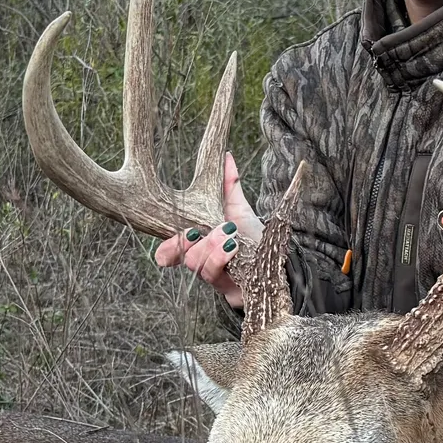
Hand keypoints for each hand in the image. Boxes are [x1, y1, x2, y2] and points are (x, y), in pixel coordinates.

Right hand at [152, 153, 263, 308]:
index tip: (172, 231)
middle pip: (178, 256)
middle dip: (183, 242)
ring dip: (210, 247)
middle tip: (195, 231)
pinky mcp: (227, 286)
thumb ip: (229, 186)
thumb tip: (226, 156)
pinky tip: (234, 246)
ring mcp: (214, 275)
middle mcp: (202, 261)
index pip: (169, 250)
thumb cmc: (254, 241)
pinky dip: (222, 258)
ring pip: (196, 264)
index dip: (165, 247)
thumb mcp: (241, 211)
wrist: (277, 267)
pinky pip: (215, 275)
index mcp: (198, 244)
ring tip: (229, 235)